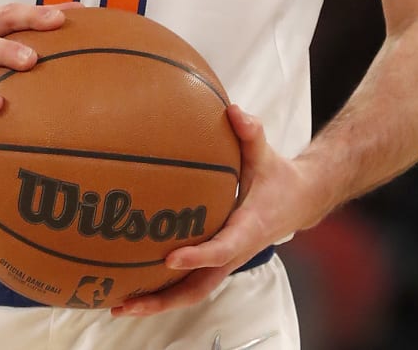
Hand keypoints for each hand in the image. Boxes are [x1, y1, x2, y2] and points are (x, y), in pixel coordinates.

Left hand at [113, 105, 332, 317]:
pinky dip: (164, 289)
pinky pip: (190, 281)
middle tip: (128, 304)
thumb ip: (251, 133)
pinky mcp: (216, 261)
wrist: (298, 201)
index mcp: (248, 229)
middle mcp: (234, 252)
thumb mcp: (266, 153)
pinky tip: (131, 287)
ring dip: (158, 302)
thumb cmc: (276, 177)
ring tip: (119, 306)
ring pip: (192, 290)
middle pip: (200, 286)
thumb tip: (233, 112)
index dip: (198, 256)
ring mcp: (224, 261)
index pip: (222, 249)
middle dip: (165, 299)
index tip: (170, 259)